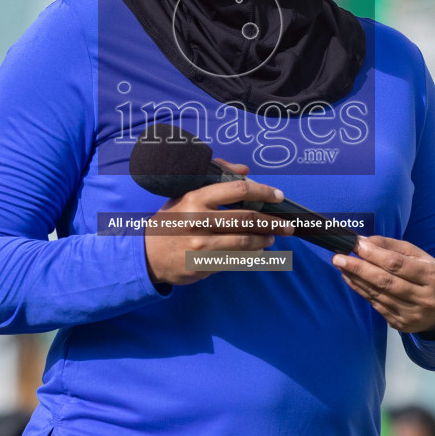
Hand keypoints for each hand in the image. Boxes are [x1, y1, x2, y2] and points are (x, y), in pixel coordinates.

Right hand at [142, 161, 292, 287]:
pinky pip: (236, 260)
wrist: (147, 253)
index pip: (238, 190)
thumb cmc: (171, 220)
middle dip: (273, 222)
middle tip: (288, 225)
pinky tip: (257, 251)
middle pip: (247, 219)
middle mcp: (198, 220)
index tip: (278, 196)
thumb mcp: (185, 192)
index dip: (263, 192)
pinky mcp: (202, 265)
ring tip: (272, 237)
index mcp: (195, 197)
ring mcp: (201, 245)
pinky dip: (251, 256)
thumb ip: (215, 176)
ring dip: (265, 240)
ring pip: (245, 242)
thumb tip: (245, 170)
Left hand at [330, 236, 434, 333]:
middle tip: (339, 257)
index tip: (356, 244)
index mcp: (432, 276)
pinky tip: (351, 279)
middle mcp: (424, 298)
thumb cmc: (429, 276)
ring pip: (378, 294)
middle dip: (358, 267)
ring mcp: (412, 314)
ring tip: (341, 265)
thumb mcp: (420, 257)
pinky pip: (376, 305)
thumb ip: (394, 247)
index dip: (374, 254)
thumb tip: (365, 241)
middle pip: (385, 281)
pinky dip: (361, 290)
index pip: (397, 264)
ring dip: (356, 279)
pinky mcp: (401, 324)